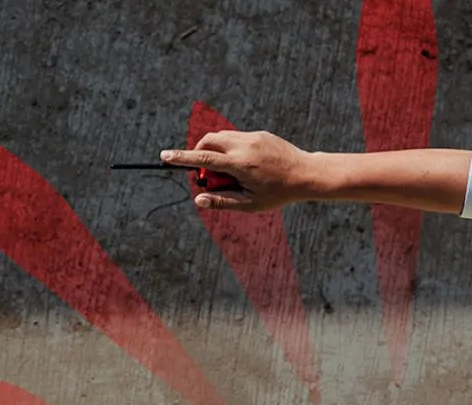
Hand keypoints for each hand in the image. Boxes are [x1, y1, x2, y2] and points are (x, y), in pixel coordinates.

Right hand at [161, 130, 316, 211]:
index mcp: (239, 165)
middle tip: (208, 175)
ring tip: (228, 171)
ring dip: (214, 150)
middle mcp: (243, 146)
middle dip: (199, 154)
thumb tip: (198, 201)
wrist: (306, 174)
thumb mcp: (251, 204)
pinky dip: (230, 147)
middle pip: (208, 142)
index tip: (164, 156)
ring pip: (221, 136)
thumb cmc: (279, 193)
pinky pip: (236, 137)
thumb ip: (223, 201)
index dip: (181, 158)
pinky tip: (246, 165)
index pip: (202, 160)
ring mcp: (252, 137)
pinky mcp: (259, 133)